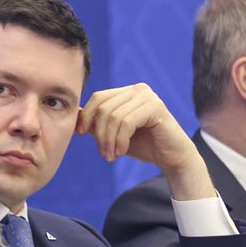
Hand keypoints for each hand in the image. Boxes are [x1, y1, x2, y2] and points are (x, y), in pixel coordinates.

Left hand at [77, 84, 212, 199]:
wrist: (171, 157)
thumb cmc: (144, 145)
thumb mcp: (114, 134)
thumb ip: (97, 123)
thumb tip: (74, 114)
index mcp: (128, 92)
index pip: (98, 97)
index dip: (87, 116)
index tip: (82, 134)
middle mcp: (138, 89)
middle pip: (104, 107)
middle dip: (99, 133)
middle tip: (104, 153)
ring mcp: (148, 97)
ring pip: (114, 117)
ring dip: (109, 140)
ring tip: (112, 156)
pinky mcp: (156, 108)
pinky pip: (127, 123)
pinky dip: (121, 140)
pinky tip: (122, 151)